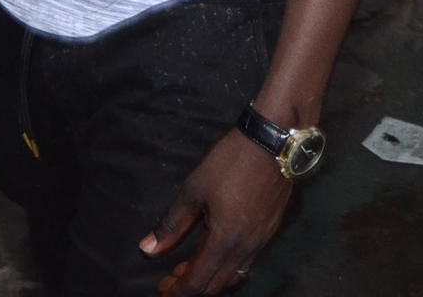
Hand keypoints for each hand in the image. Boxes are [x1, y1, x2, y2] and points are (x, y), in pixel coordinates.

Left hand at [143, 126, 295, 294]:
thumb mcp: (195, 189)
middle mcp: (246, 248)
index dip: (177, 291)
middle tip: (171, 280)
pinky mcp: (272, 229)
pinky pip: (248, 262)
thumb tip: (147, 249)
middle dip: (192, 288)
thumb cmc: (231, 162)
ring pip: (235, 276)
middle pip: (217, 285)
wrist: (276, 141)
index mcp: (225, 241)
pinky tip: (219, 250)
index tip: (162, 289)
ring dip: (212, 279)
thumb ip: (172, 224)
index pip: (197, 282)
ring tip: (192, 267)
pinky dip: (229, 267)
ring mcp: (263, 240)